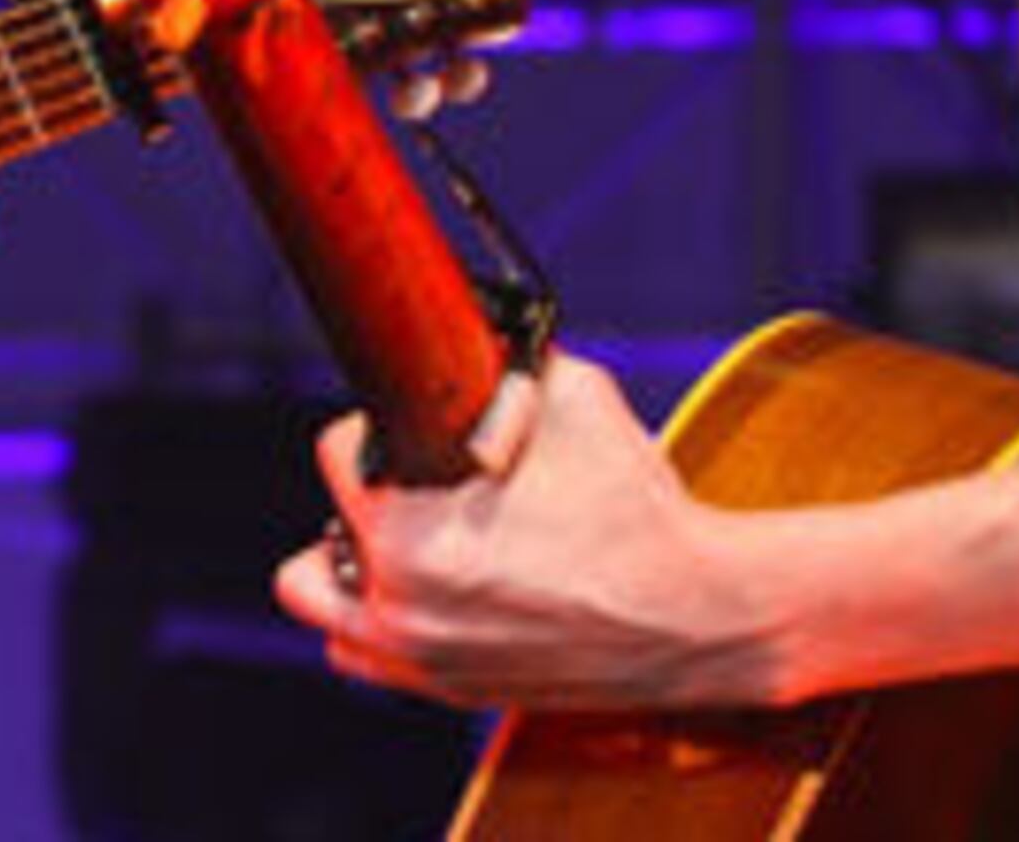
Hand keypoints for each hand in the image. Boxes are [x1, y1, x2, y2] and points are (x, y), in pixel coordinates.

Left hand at [273, 351, 820, 712]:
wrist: (699, 614)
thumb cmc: (637, 508)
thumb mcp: (576, 399)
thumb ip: (508, 365)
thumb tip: (478, 328)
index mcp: (413, 536)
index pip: (338, 455)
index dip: (382, 425)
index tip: (421, 422)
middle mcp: (402, 608)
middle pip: (319, 533)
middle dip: (362, 499)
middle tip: (417, 483)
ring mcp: (422, 661)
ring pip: (323, 606)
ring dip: (352, 565)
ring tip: (412, 536)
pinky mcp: (450, 691)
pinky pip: (366, 655)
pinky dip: (378, 619)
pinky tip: (427, 584)